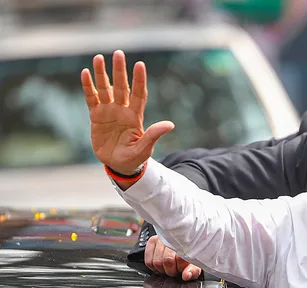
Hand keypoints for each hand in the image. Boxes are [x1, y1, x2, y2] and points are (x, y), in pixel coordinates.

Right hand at [81, 50, 173, 174]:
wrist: (118, 165)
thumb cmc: (135, 157)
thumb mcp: (145, 148)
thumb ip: (153, 135)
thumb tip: (170, 124)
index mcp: (135, 117)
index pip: (138, 94)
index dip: (139, 80)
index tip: (140, 65)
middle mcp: (122, 110)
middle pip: (121, 86)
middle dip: (119, 70)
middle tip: (118, 53)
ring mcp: (109, 112)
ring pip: (105, 89)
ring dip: (102, 74)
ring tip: (98, 57)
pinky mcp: (96, 117)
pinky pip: (91, 99)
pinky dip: (88, 87)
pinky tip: (85, 73)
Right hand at [145, 235, 201, 280]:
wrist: (185, 243)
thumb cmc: (190, 254)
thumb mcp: (196, 263)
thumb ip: (193, 271)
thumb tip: (186, 275)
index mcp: (185, 242)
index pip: (180, 258)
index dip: (180, 268)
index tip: (182, 269)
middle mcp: (171, 238)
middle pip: (167, 261)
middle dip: (171, 270)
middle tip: (175, 269)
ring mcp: (160, 238)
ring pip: (156, 262)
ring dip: (162, 269)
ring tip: (169, 267)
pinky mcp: (152, 241)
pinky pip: (148, 261)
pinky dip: (154, 267)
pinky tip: (161, 265)